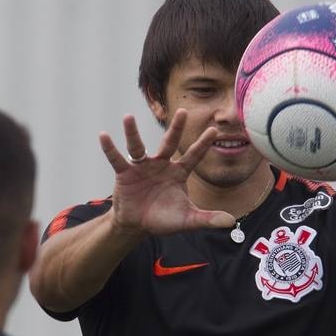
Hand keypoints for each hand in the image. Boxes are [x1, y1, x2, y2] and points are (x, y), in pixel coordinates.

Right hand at [99, 109, 234, 235]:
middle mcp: (161, 165)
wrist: (138, 224)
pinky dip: (110, 148)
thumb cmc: (164, 218)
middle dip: (176, 129)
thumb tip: (231, 222)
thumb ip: (207, 219)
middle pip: (169, 143)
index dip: (203, 145)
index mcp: (178, 173)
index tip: (214, 131)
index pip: (193, 156)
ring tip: (128, 117)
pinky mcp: (124, 173)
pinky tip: (104, 136)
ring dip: (132, 133)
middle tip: (183, 111)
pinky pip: (117, 159)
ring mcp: (142, 167)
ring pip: (138, 147)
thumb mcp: (187, 220)